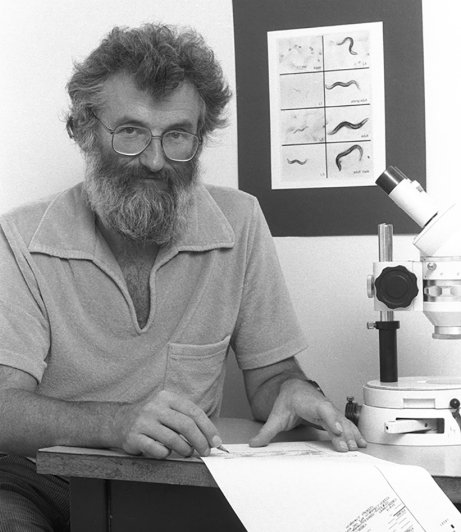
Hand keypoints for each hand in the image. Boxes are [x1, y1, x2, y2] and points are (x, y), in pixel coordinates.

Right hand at [114, 390, 222, 458]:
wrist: (119, 423)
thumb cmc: (152, 419)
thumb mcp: (168, 410)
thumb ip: (186, 419)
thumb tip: (210, 437)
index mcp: (167, 397)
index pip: (193, 412)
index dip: (208, 428)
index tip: (216, 441)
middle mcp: (155, 407)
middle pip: (185, 425)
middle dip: (200, 441)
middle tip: (206, 451)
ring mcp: (143, 421)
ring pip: (172, 439)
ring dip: (185, 449)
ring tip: (187, 453)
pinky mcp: (134, 437)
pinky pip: (156, 449)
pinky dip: (165, 453)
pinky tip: (165, 452)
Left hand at [249, 379, 366, 451]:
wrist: (294, 388)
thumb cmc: (288, 400)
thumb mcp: (275, 416)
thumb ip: (266, 431)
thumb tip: (254, 443)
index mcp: (309, 403)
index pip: (322, 409)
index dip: (329, 419)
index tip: (336, 430)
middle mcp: (323, 406)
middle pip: (335, 418)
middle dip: (342, 432)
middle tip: (347, 447)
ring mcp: (330, 411)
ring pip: (343, 422)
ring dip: (351, 434)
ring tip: (357, 447)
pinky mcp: (335, 418)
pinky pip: (347, 425)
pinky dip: (355, 433)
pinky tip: (362, 443)